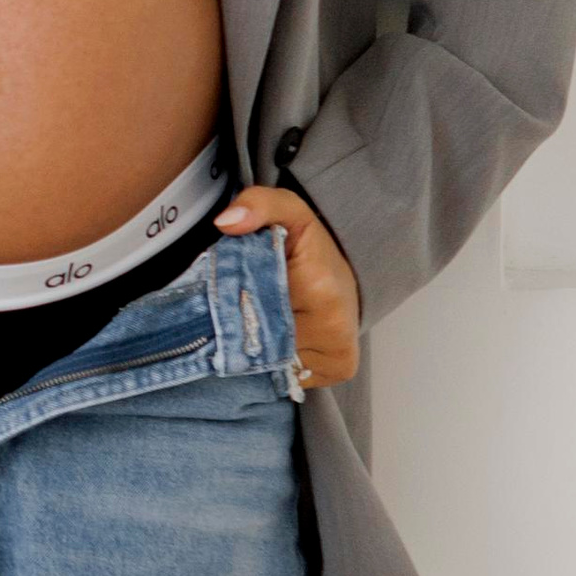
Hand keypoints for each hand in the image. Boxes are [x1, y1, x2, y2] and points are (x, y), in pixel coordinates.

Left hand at [213, 183, 360, 386]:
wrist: (349, 276)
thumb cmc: (313, 249)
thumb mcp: (289, 211)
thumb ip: (259, 204)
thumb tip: (226, 222)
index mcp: (321, 292)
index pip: (252, 308)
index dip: (234, 300)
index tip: (232, 290)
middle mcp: (334, 332)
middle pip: (259, 340)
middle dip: (240, 326)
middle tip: (241, 306)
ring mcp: (338, 358)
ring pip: (268, 361)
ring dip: (254, 346)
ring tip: (261, 320)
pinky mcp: (336, 371)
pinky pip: (284, 371)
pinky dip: (271, 360)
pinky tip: (278, 338)